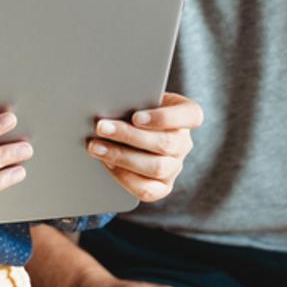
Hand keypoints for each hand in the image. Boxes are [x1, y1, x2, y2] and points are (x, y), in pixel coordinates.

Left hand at [88, 92, 202, 201]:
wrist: (129, 131)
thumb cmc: (134, 107)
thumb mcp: (138, 97)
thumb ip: (133, 99)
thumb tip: (109, 103)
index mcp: (187, 115)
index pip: (190, 115)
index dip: (164, 118)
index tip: (136, 117)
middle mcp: (184, 142)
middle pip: (165, 143)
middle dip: (129, 136)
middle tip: (101, 127)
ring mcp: (175, 166)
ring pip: (155, 167)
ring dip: (121, 157)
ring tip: (96, 147)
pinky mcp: (163, 186)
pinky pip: (147, 189)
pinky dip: (125, 177)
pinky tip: (107, 163)